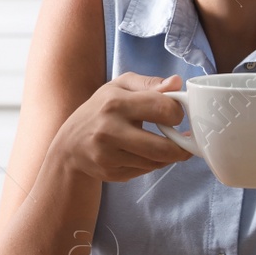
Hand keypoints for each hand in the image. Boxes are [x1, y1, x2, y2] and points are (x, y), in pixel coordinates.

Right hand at [52, 72, 192, 181]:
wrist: (70, 144)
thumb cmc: (100, 110)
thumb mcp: (119, 87)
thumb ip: (149, 84)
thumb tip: (177, 82)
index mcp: (115, 102)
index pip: (163, 108)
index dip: (178, 112)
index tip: (177, 114)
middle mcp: (109, 130)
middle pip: (163, 147)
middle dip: (182, 146)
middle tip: (186, 141)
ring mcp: (108, 155)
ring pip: (156, 162)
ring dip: (168, 156)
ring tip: (166, 145)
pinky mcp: (110, 172)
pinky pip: (145, 171)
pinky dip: (152, 164)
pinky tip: (146, 154)